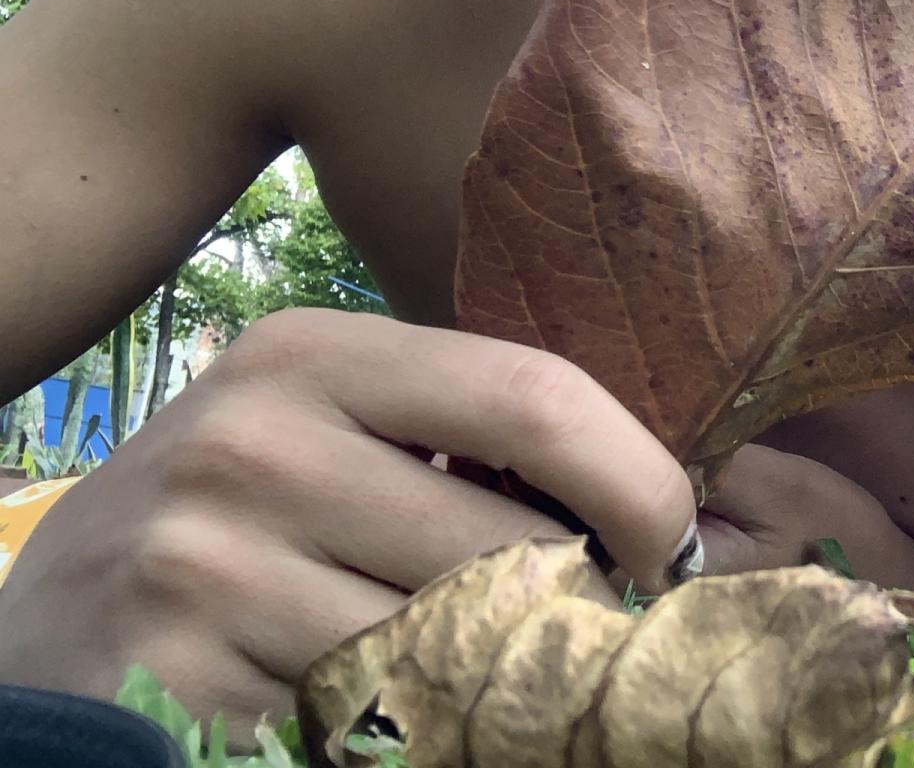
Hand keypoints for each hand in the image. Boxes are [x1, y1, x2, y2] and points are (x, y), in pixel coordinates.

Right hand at [0, 309, 913, 723]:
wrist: (52, 630)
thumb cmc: (236, 519)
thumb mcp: (328, 433)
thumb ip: (464, 437)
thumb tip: (680, 495)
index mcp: (314, 354)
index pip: (533, 394)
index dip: (639, 477)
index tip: (678, 543)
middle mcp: (254, 440)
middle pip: (507, 537)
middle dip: (584, 600)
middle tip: (605, 629)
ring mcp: (206, 564)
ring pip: (450, 646)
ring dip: (502, 676)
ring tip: (489, 668)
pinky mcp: (178, 682)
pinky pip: (373, 726)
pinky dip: (420, 734)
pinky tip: (398, 716)